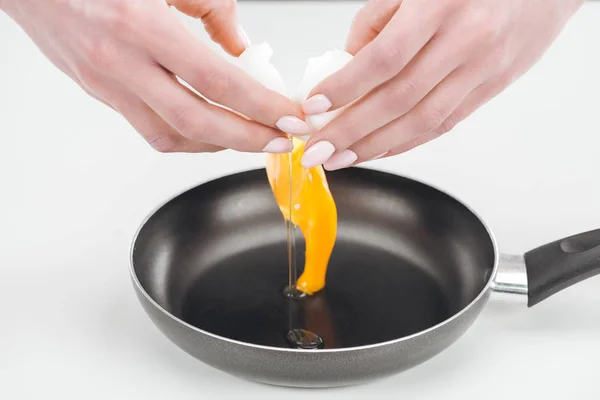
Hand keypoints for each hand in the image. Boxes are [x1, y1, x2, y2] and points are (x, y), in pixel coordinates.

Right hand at [2, 0, 308, 153]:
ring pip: (170, 136)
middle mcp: (119, 61)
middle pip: (195, 122)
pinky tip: (208, 130)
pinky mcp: (98, 92)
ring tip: (249, 137)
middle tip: (280, 142)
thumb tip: (240, 47)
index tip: (291, 117)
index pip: (216, 80)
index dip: (260, 105)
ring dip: (216, 145)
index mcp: (140, 24)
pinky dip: (186, 138)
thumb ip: (208, 8)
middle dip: (246, 138)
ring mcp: (105, 83)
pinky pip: (148, 129)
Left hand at [299, 0, 583, 169]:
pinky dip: (406, 143)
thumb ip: (377, 23)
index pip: (384, 58)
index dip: (346, 87)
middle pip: (398, 99)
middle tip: (317, 150)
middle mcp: (465, 41)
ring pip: (421, 121)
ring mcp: (481, 70)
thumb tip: (345, 67)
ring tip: (340, 159)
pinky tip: (377, 151)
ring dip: (375, 147)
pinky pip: (442, 125)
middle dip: (351, 131)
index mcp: (439, 6)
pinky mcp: (489, 90)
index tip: (315, 107)